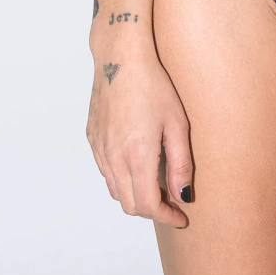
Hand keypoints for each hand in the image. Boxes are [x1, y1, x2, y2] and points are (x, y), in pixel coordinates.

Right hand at [86, 48, 194, 225]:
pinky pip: (106, 171)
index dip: (166, 217)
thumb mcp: (178, 124)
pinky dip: (122, 178)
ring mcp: (99, 150)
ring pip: (116, 191)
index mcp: (137, 156)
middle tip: (172, 199)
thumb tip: (183, 195)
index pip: (148, 206)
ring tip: (157, 181)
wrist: (120, 58)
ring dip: (136, 195)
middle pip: (130, 205)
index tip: (182, 217)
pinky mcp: (92, 139)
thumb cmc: (154, 85)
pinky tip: (137, 162)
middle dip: (153, 210)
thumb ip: (181, 164)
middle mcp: (113, 158)